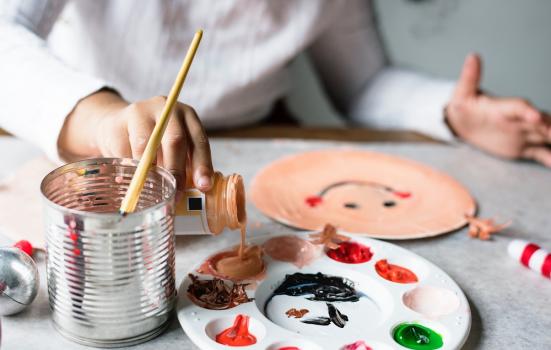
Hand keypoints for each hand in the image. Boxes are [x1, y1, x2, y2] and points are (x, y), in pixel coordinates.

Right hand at [58, 90, 213, 193]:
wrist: (118, 125)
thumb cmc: (155, 143)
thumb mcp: (175, 149)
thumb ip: (185, 167)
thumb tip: (190, 194)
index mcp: (187, 116)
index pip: (199, 141)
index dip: (202, 165)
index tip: (203, 186)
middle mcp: (167, 110)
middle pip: (175, 140)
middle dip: (176, 171)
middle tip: (175, 194)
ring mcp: (141, 113)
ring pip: (146, 146)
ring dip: (149, 171)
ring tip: (150, 189)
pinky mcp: (118, 122)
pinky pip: (124, 150)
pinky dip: (129, 169)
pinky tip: (129, 179)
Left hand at [446, 54, 550, 166]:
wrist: (463, 122)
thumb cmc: (463, 106)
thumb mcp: (461, 94)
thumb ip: (469, 78)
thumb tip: (472, 56)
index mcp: (503, 107)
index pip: (519, 107)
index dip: (528, 111)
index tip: (535, 116)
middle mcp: (519, 119)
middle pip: (542, 122)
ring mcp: (523, 132)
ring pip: (546, 137)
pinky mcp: (522, 147)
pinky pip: (540, 153)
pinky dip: (550, 158)